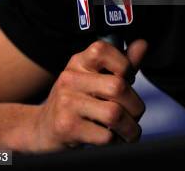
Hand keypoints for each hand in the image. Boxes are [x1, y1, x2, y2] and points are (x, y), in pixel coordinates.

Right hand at [30, 39, 146, 150]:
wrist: (41, 129)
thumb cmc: (76, 101)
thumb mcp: (94, 77)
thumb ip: (121, 63)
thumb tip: (143, 44)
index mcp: (78, 62)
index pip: (104, 50)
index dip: (125, 66)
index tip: (127, 81)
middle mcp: (70, 78)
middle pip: (117, 86)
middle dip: (135, 105)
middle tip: (135, 114)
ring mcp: (66, 103)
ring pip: (114, 113)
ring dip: (130, 128)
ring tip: (130, 131)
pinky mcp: (66, 127)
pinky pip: (105, 136)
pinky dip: (116, 141)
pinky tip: (113, 139)